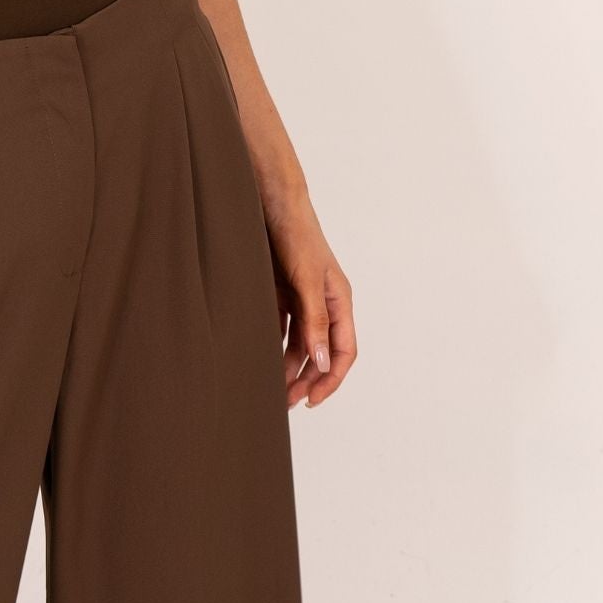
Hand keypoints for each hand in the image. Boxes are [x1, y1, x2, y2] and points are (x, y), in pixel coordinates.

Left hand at [262, 190, 356, 409]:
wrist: (270, 200)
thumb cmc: (297, 234)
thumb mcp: (307, 279)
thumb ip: (314, 320)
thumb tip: (320, 361)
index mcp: (339, 301)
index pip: (343, 351)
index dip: (330, 378)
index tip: (312, 399)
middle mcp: (322, 303)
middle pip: (319, 352)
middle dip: (307, 379)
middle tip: (286, 402)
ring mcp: (300, 298)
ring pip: (298, 343)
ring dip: (288, 366)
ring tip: (271, 388)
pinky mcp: (279, 291)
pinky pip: (279, 327)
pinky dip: (272, 344)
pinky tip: (259, 358)